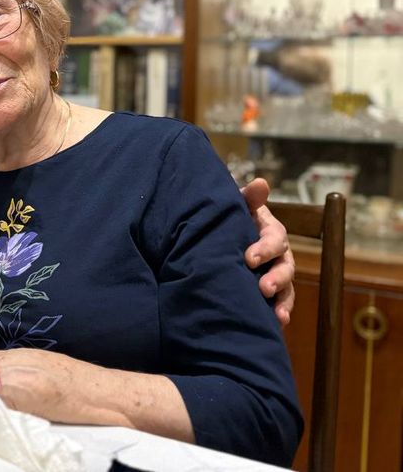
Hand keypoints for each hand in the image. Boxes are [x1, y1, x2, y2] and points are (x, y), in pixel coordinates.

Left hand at [241, 178, 295, 325]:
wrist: (220, 235)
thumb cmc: (232, 218)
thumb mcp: (238, 205)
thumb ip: (248, 197)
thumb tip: (260, 183)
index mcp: (270, 232)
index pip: (275, 239)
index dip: (265, 248)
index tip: (249, 258)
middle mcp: (278, 254)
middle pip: (285, 266)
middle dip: (276, 278)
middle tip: (263, 288)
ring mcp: (275, 273)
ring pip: (286, 288)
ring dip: (283, 301)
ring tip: (278, 314)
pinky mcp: (268, 291)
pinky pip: (279, 303)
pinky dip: (279, 313)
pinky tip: (276, 324)